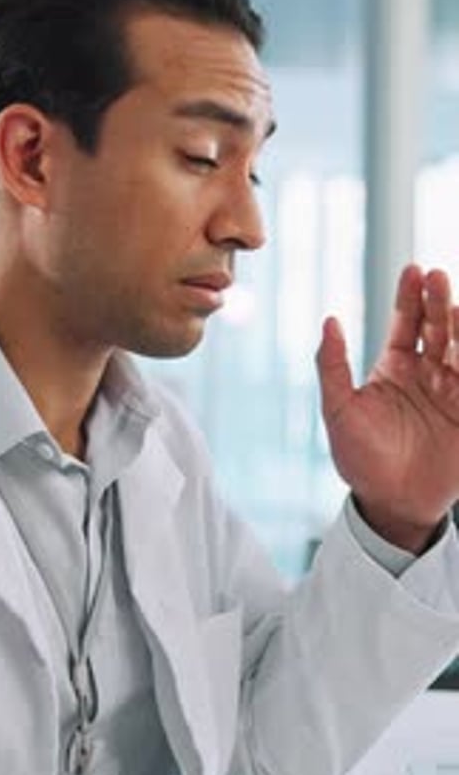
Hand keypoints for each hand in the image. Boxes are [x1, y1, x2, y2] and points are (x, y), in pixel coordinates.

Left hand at [316, 265, 458, 551]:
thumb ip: (332, 366)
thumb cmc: (359, 459)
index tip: (412, 270)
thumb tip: (329, 321)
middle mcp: (427, 373)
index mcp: (395, 367)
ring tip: (456, 308)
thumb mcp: (339, 411)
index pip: (405, 322)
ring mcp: (452, 392)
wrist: (390, 504)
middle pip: (436, 327)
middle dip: (437, 301)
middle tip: (435, 276)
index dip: (409, 296)